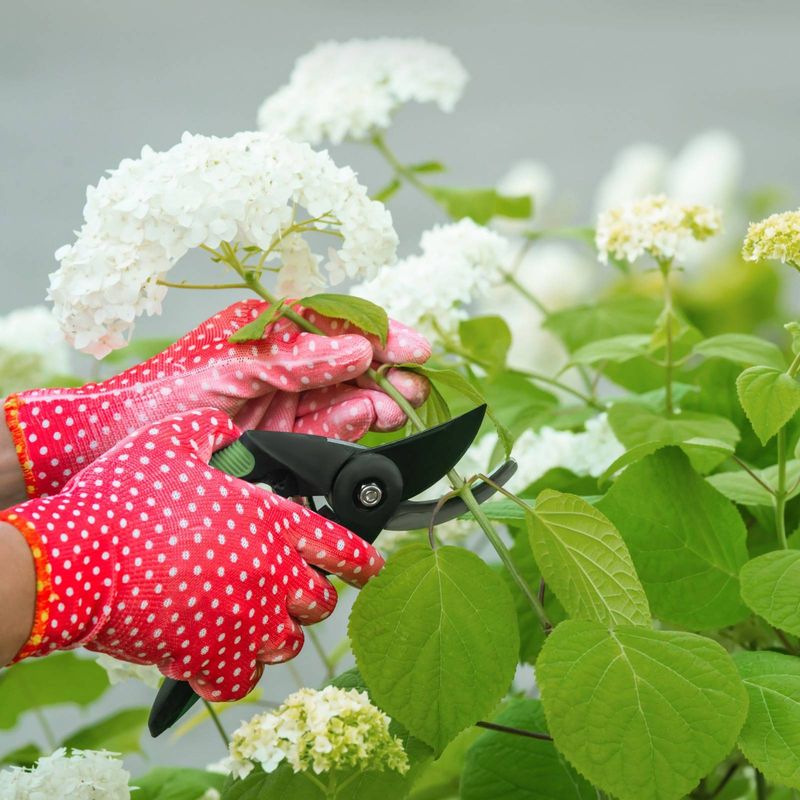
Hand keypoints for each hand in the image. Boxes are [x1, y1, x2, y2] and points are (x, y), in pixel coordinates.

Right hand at [0, 408, 382, 698]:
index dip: (361, 559)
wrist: (73, 561)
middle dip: (312, 596)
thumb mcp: (171, 441)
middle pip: (321, 602)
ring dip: (277, 633)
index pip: (340, 545)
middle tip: (291, 589)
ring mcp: (243, 621)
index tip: (368, 568)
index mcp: (268, 520)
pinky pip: (242, 680)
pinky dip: (236, 671)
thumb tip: (227, 429)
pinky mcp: (209, 659)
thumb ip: (212, 431)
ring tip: (252, 619)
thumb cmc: (123, 500)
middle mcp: (269, 573)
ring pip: (288, 643)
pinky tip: (217, 654)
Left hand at [5, 299, 429, 496]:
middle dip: (386, 371)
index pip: (338, 325)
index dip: (380, 334)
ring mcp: (285, 400)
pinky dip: (347, 427)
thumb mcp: (231, 368)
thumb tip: (357, 349)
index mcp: (269, 329)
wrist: (115, 446)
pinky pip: (326, 430)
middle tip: (413, 384)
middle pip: (350, 363)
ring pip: (345, 398)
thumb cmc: (161, 394)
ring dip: (373, 401)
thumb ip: (297, 360)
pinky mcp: (283, 436)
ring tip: (394, 406)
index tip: (414, 347)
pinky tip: (362, 420)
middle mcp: (284, 362)